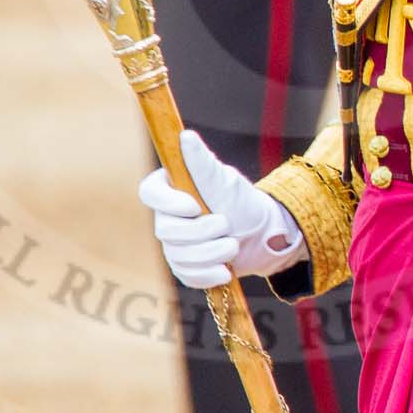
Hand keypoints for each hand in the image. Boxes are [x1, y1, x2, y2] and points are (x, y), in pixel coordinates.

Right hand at [137, 130, 304, 288]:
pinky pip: (186, 275)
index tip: (194, 206)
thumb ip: (202, 163)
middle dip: (200, 232)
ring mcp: (174, 244)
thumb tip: (185, 136)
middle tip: (227, 225)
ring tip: (233, 246)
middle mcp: (168, 216)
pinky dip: (208, 274)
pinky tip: (225, 270)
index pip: (149, 192)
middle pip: (165, 230)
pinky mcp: (186, 267)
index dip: (168, 203)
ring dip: (210, 253)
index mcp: (172, 189)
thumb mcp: (224, 181)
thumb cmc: (242, 202)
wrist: (263, 235)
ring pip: (177, 255)